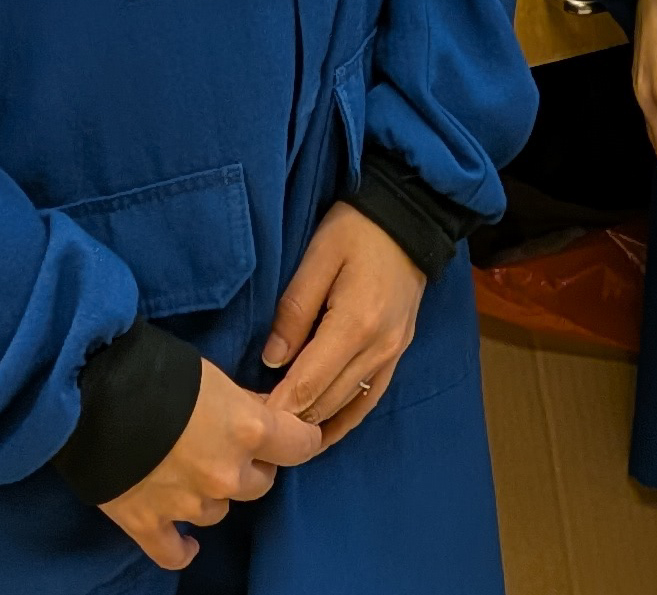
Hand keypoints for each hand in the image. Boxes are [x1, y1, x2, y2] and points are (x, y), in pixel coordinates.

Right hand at [99, 355, 320, 570]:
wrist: (89, 392)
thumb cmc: (155, 369)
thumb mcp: (213, 374)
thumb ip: (243, 403)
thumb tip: (263, 413)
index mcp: (248, 431)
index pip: (300, 445)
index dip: (299, 438)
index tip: (295, 434)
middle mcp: (225, 474)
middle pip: (259, 483)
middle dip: (250, 466)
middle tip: (228, 446)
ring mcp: (188, 504)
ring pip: (218, 512)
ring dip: (211, 495)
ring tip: (188, 472)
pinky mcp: (149, 524)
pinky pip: (175, 551)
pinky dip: (181, 547)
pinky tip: (184, 542)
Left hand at [261, 202, 426, 444]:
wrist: (410, 219)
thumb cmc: (356, 230)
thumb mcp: (317, 257)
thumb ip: (293, 311)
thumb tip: (272, 360)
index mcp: (353, 326)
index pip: (307, 385)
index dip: (275, 409)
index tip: (245, 421)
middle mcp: (377, 350)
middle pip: (325, 403)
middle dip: (289, 421)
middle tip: (253, 429)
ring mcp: (392, 355)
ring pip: (347, 407)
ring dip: (313, 424)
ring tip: (280, 437)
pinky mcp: (399, 353)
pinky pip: (370, 399)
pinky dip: (345, 419)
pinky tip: (323, 433)